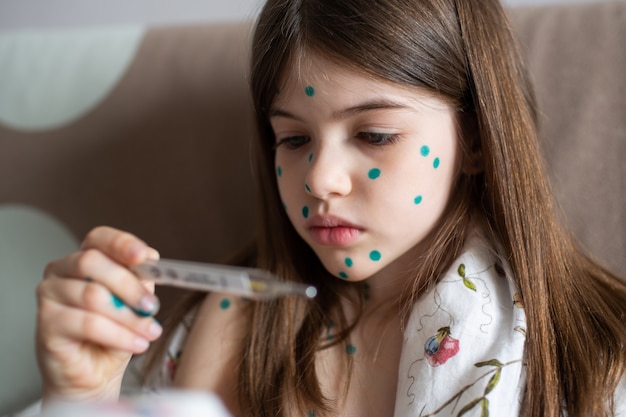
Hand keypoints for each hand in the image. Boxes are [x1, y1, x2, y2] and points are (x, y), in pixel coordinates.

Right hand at [36, 226, 162, 403]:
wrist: (95, 373)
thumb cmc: (114, 332)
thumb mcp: (134, 302)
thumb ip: (140, 279)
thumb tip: (150, 258)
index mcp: (84, 257)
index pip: (99, 238)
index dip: (121, 243)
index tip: (143, 256)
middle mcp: (61, 270)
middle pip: (93, 263)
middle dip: (129, 286)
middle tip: (152, 306)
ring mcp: (49, 294)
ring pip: (92, 295)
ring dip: (128, 316)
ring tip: (149, 332)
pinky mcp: (46, 322)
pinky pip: (87, 323)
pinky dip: (118, 334)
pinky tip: (136, 343)